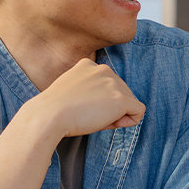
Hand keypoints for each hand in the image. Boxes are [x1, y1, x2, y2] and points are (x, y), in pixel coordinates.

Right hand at [28, 58, 145, 136]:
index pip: (107, 84)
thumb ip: (91, 92)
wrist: (48, 116)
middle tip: (89, 117)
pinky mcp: (120, 99)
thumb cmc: (55, 110)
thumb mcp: (72, 92)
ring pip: (130, 103)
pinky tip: (113, 124)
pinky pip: (139, 111)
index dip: (100, 101)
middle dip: (110, 109)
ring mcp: (113, 83)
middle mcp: (103, 69)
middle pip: (121, 93)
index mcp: (89, 65)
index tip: (83, 109)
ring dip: (117, 116)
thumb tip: (113, 108)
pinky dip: (130, 121)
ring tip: (95, 119)